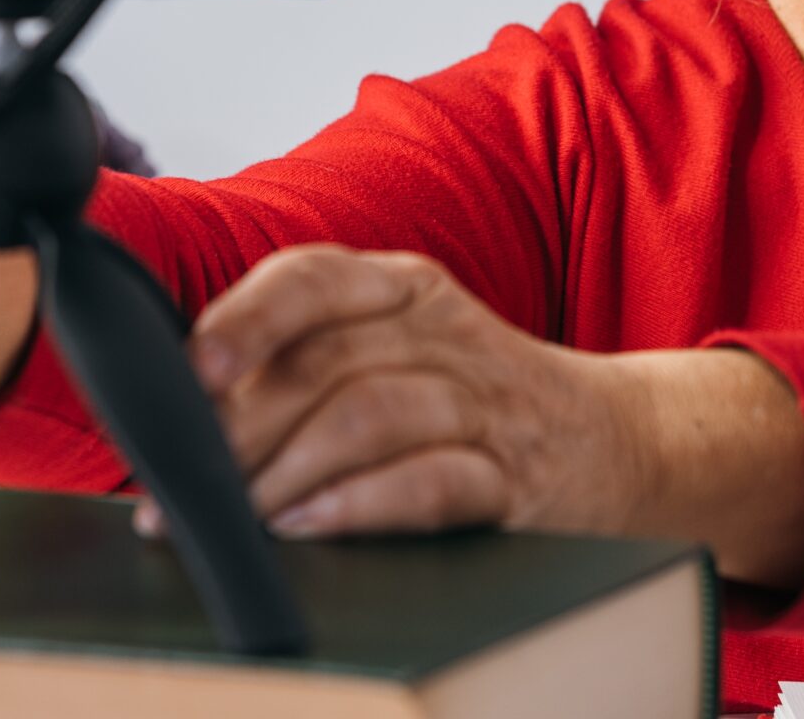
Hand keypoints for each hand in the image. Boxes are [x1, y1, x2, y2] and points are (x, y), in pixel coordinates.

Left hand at [161, 244, 649, 541]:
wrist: (617, 440)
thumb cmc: (476, 399)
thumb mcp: (401, 348)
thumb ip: (309, 363)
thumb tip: (186, 415)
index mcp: (401, 288)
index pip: (312, 278)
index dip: (246, 321)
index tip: (192, 372)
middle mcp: (440, 328)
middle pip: (327, 359)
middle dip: (244, 427)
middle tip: (189, 483)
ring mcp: (482, 398)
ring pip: (370, 414)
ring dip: (291, 470)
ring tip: (244, 514)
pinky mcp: (512, 474)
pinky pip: (430, 481)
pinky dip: (361, 505)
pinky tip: (313, 524)